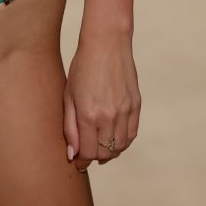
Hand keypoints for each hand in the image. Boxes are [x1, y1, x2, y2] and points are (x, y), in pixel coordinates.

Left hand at [63, 31, 140, 172]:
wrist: (107, 43)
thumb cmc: (82, 67)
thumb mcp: (69, 95)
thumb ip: (70, 126)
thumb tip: (73, 154)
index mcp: (88, 114)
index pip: (87, 152)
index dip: (82, 161)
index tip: (78, 163)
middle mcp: (108, 116)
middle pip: (104, 153)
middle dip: (94, 158)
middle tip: (87, 154)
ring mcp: (125, 111)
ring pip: (120, 147)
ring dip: (109, 152)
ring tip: (99, 147)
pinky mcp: (136, 105)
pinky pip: (131, 134)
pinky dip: (123, 142)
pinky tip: (113, 138)